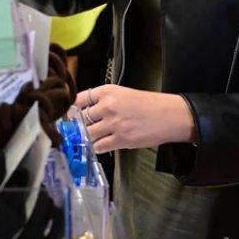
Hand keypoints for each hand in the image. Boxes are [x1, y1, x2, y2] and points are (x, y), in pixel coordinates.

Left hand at [74, 84, 194, 153]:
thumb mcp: (122, 94)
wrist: (170, 115)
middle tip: (78, 129)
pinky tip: (99, 145)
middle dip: (79, 125)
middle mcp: (108, 106)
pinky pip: (99, 146)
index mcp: (107, 91)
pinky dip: (96, 147)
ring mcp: (113, 124)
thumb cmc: (149, 105)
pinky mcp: (120, 139)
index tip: (68, 115)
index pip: (78, 99)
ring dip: (87, 138)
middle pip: (81, 118)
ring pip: (87, 134)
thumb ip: (102, 100)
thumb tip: (83, 111)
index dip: (71, 109)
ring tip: (89, 138)